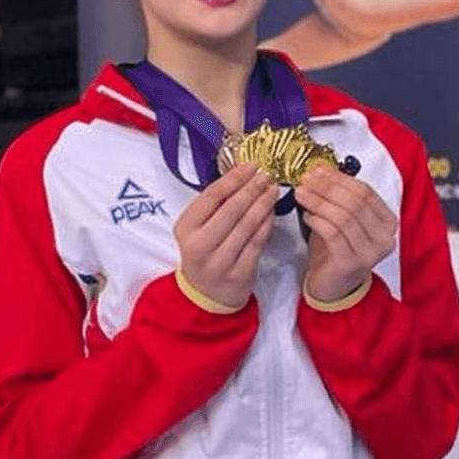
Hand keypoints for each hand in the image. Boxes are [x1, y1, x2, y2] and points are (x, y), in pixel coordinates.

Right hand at [174, 163, 279, 309]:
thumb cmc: (204, 252)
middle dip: (252, 188)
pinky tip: (272, 211)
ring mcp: (220, 262)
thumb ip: (214, 205)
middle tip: (266, 175)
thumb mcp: (197, 228)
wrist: (206, 293)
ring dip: (263, 203)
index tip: (250, 166)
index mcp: (185, 229)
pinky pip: (258, 242)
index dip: (234, 178)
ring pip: (247, 225)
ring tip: (272, 189)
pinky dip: (267, 223)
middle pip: (231, 209)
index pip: (211, 196)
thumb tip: (241, 173)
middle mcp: (200, 246)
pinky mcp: (239, 273)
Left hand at [294, 165, 396, 303]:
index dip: (340, 178)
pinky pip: (334, 235)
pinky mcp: (352, 264)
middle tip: (306, 180)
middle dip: (327, 188)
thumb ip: (337, 196)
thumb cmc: (338, 248)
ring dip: (319, 202)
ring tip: (301, 194)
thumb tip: (319, 169)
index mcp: (387, 222)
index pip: (365, 192)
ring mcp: (370, 252)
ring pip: (344, 217)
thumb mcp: (342, 218)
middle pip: (355, 202)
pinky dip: (318, 221)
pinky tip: (306, 216)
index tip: (317, 170)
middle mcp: (384, 238)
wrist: (334, 285)